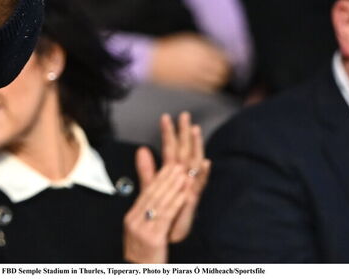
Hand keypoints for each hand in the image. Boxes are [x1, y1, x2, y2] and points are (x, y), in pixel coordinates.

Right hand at [123, 146, 188, 262]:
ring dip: (173, 188)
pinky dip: (176, 204)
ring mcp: (142, 229)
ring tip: (184, 176)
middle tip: (179, 166)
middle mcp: (134, 221)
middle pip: (153, 195)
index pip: (146, 193)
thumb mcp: (142, 228)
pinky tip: (184, 195)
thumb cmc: (145, 252)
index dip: (160, 178)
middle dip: (167, 179)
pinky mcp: (152, 238)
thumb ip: (148, 210)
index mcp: (131, 217)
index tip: (171, 165)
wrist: (140, 272)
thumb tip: (150, 190)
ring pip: (160, 204)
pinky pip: (166, 217)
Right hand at [148, 33, 230, 91]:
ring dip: (220, 79)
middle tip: (225, 69)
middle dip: (225, 69)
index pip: (221, 56)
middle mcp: (199, 62)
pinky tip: (209, 83)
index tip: (227, 59)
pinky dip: (211, 87)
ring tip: (219, 77)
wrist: (154, 62)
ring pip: (216, 80)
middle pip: (222, 69)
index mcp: (199, 49)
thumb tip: (219, 51)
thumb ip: (204, 45)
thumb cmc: (170, 49)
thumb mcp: (188, 40)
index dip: (227, 59)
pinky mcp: (190, 85)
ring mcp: (195, 74)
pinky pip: (207, 88)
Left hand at [158, 112, 210, 243]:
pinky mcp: (193, 199)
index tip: (165, 117)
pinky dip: (203, 173)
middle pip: (185, 150)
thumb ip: (147, 169)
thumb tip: (141, 149)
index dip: (168, 133)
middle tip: (185, 115)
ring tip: (196, 131)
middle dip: (185, 133)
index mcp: (172, 173)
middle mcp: (183, 177)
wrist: (166, 234)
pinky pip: (200, 185)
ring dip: (196, 147)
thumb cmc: (162, 210)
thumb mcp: (151, 187)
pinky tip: (206, 162)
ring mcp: (189, 186)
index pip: (170, 148)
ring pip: (195, 163)